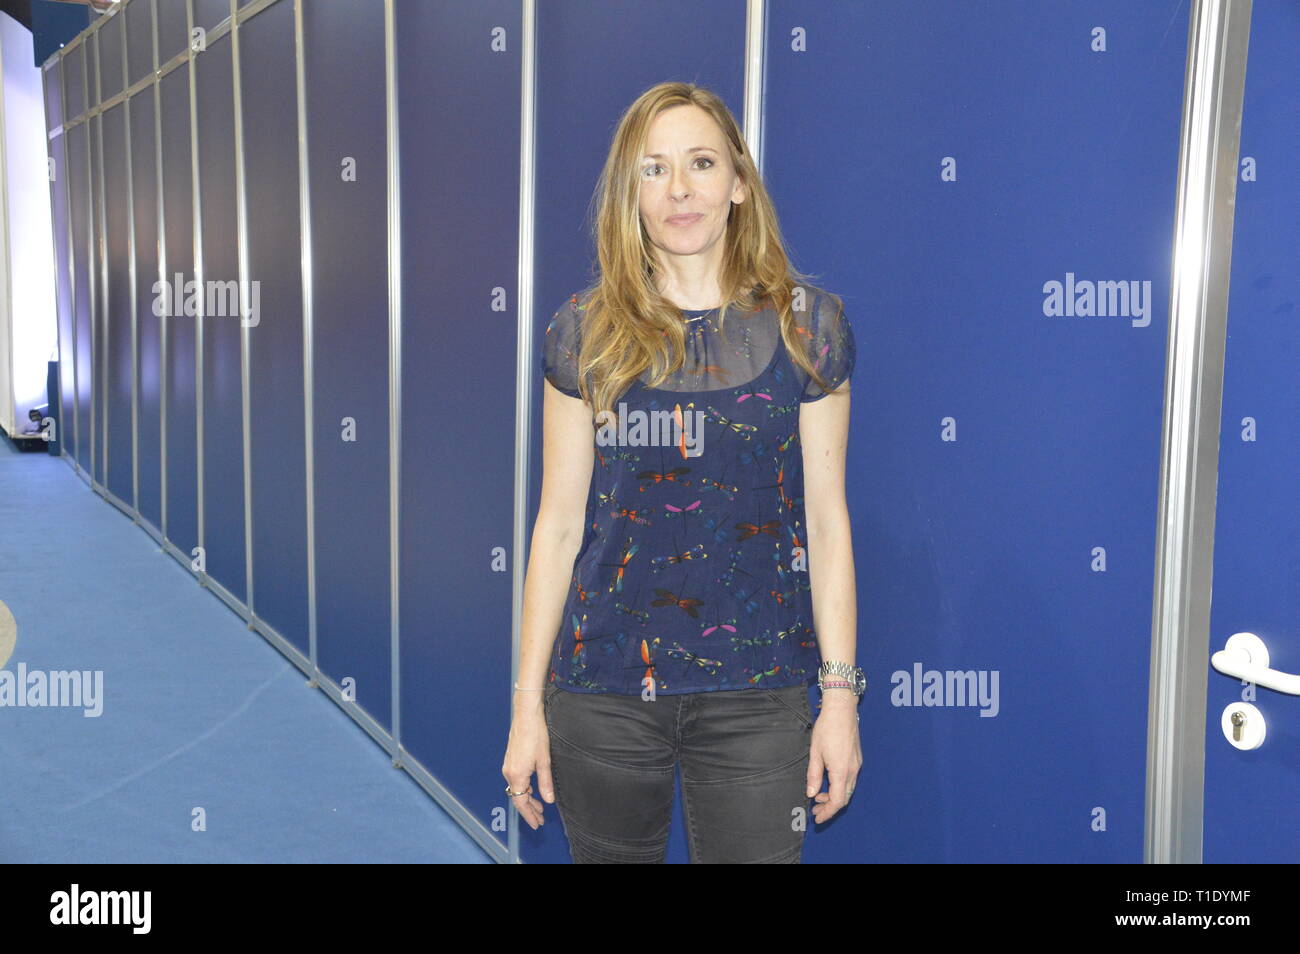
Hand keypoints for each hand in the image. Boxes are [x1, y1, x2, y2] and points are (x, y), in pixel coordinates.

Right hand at [501, 693, 554, 829]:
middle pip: (517, 797)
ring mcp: (508, 766)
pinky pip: (516, 780)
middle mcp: (509, 772)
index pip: (521, 802)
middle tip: (541, 819)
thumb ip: (545, 783)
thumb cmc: (535, 734)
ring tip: (540, 806)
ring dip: (527, 799)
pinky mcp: (511, 759)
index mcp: (517, 775)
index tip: (537, 824)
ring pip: (517, 789)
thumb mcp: (544, 761)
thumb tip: (548, 800)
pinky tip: (532, 789)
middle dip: (529, 810)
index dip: (530, 815)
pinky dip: (524, 788)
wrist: (526, 715)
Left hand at [806, 691, 861, 823]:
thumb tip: (812, 793)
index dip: (827, 812)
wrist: (842, 710)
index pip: (837, 801)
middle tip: (815, 810)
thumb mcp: (815, 753)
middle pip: (844, 798)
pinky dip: (839, 786)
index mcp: (841, 771)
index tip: (817, 818)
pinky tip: (828, 781)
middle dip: (830, 807)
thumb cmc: (827, 728)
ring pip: (848, 789)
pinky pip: (850, 779)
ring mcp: (857, 765)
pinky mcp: (857, 759)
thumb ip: (814, 775)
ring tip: (818, 796)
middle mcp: (853, 771)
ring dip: (834, 796)